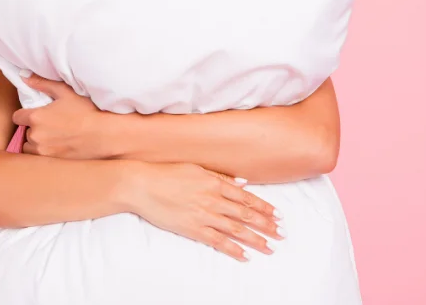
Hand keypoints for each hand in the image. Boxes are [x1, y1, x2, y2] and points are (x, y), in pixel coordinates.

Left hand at [14, 72, 106, 159]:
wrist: (104, 135)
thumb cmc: (87, 111)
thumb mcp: (65, 92)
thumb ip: (43, 84)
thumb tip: (24, 77)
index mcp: (36, 117)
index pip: (17, 117)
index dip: (25, 115)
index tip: (36, 114)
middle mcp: (35, 136)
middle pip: (25, 133)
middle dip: (34, 129)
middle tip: (50, 125)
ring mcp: (43, 151)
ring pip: (31, 147)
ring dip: (38, 143)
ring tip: (54, 137)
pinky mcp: (52, 162)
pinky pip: (40, 158)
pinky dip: (46, 153)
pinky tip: (60, 146)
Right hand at [124, 161, 284, 261]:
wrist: (143, 185)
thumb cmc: (167, 174)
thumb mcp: (196, 168)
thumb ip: (220, 177)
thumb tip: (242, 182)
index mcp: (215, 183)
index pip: (246, 197)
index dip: (264, 207)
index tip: (277, 215)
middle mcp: (213, 199)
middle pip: (246, 215)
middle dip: (266, 225)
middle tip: (282, 233)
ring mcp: (204, 215)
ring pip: (236, 230)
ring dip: (255, 239)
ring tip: (270, 247)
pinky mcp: (193, 229)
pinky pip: (218, 241)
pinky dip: (233, 249)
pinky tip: (245, 256)